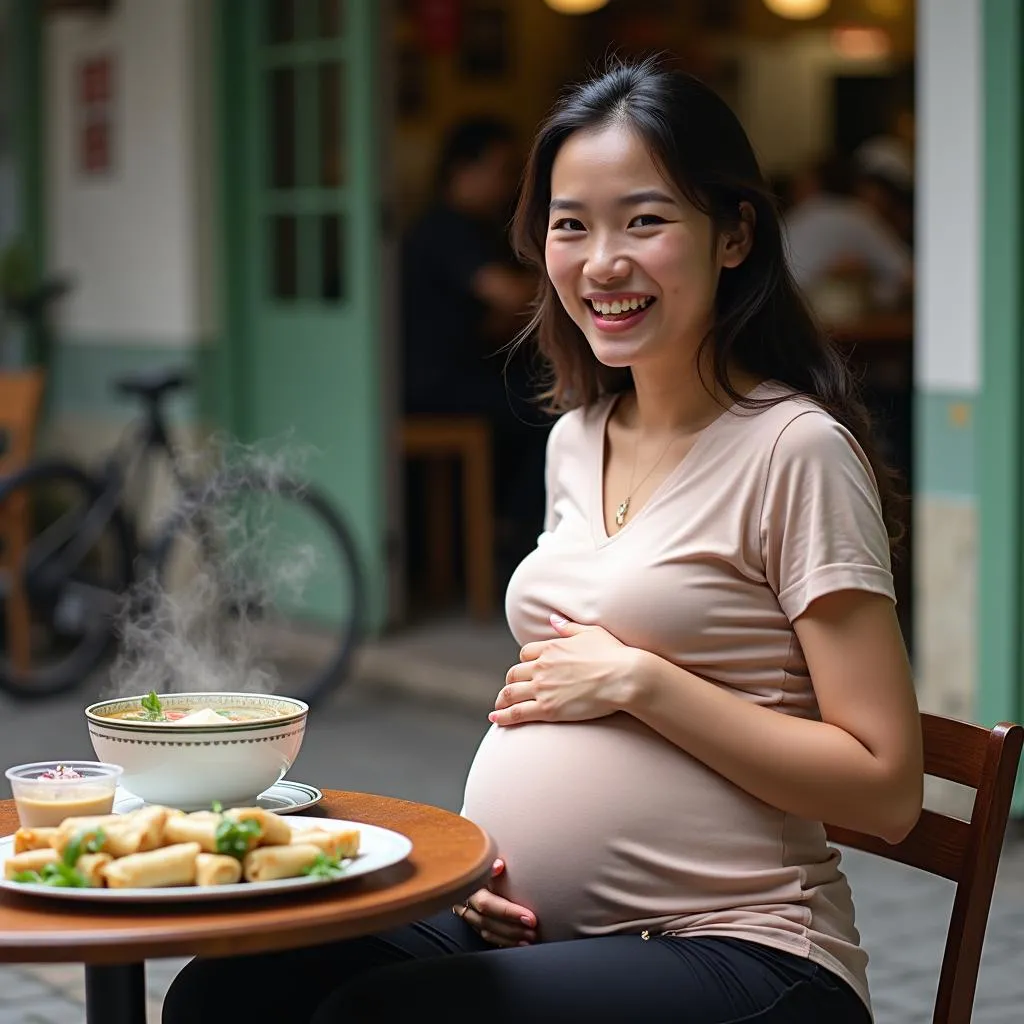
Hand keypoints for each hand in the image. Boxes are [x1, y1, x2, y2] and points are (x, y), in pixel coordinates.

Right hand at [452, 857, 537, 946]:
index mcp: (469, 888)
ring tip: (529, 939)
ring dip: (509, 938)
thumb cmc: (480, 863)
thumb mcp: (483, 861)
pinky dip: (503, 941)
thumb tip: (499, 865)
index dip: (509, 913)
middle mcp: (466, 904)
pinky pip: (487, 937)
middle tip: (533, 931)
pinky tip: (518, 943)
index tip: (530, 918)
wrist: (466, 869)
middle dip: (512, 929)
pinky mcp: (473, 923)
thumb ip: (490, 864)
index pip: (488, 904)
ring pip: (487, 932)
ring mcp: (468, 915)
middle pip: (488, 922)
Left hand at [490, 614, 637, 726]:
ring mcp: (543, 688)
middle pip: (514, 674)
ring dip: (502, 700)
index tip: (525, 670)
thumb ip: (568, 627)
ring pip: (511, 693)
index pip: (526, 654)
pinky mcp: (547, 709)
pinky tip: (495, 719)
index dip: (524, 663)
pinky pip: (517, 713)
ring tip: (498, 707)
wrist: (624, 677)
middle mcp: (542, 666)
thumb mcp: (591, 632)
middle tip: (508, 691)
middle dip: (510, 683)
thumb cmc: (614, 654)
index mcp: (551, 648)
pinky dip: (503, 716)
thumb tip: (553, 618)